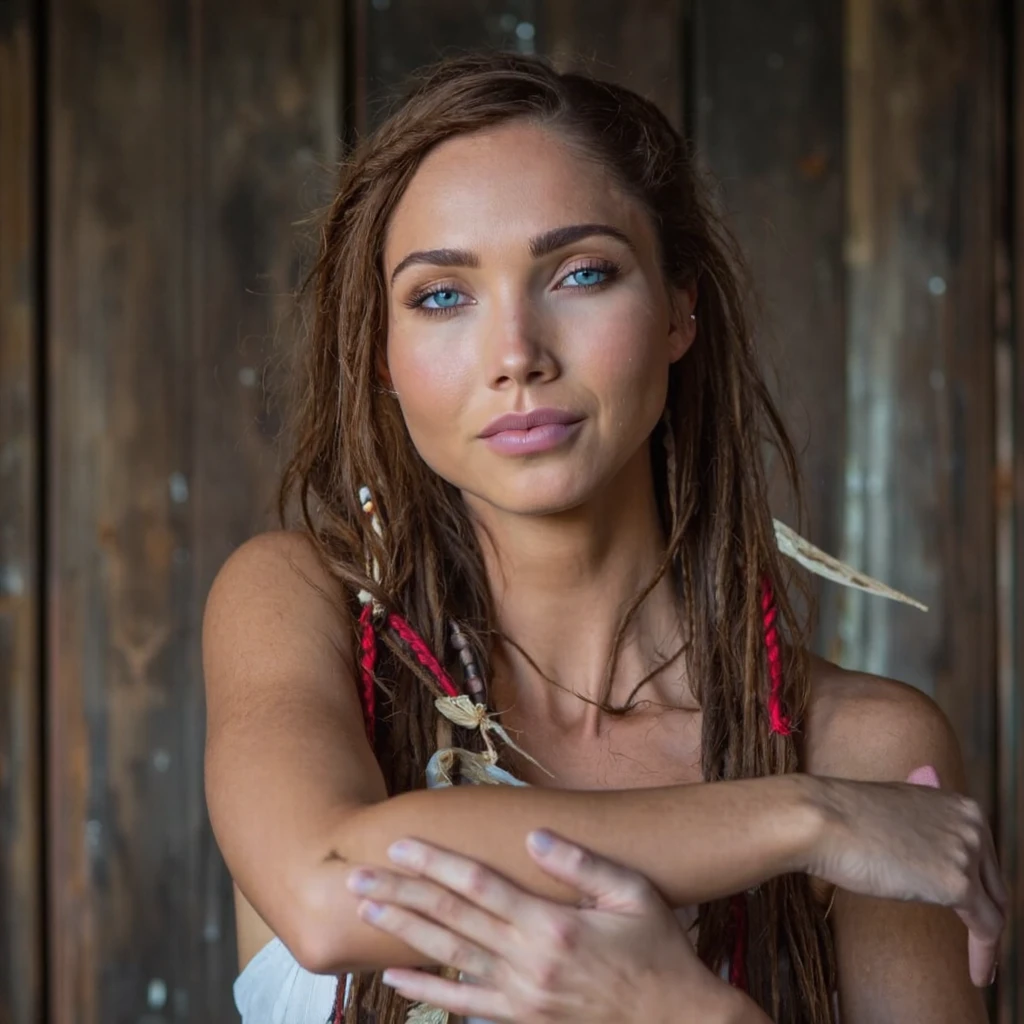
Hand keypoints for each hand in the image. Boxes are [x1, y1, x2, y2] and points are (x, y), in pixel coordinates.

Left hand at [346, 831, 752, 1022]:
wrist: (676, 1023)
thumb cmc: (658, 951)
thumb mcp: (633, 895)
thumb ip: (581, 865)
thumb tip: (534, 834)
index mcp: (552, 925)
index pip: (479, 886)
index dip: (436, 863)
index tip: (400, 844)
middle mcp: (527, 961)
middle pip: (451, 920)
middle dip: (402, 894)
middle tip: (355, 875)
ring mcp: (521, 996)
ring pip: (448, 958)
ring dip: (403, 932)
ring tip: (366, 909)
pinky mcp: (521, 1020)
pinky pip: (464, 1006)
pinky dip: (426, 991)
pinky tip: (393, 978)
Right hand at [804, 764, 1006, 985]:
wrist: (821, 819)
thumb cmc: (843, 817)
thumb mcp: (895, 809)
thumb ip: (921, 819)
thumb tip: (928, 814)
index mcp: (959, 804)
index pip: (985, 858)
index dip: (980, 888)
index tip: (972, 912)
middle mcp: (972, 823)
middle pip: (995, 884)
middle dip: (988, 915)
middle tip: (979, 945)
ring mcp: (967, 851)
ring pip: (994, 910)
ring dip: (988, 944)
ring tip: (979, 967)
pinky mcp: (957, 883)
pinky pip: (987, 930)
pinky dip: (985, 956)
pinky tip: (977, 974)